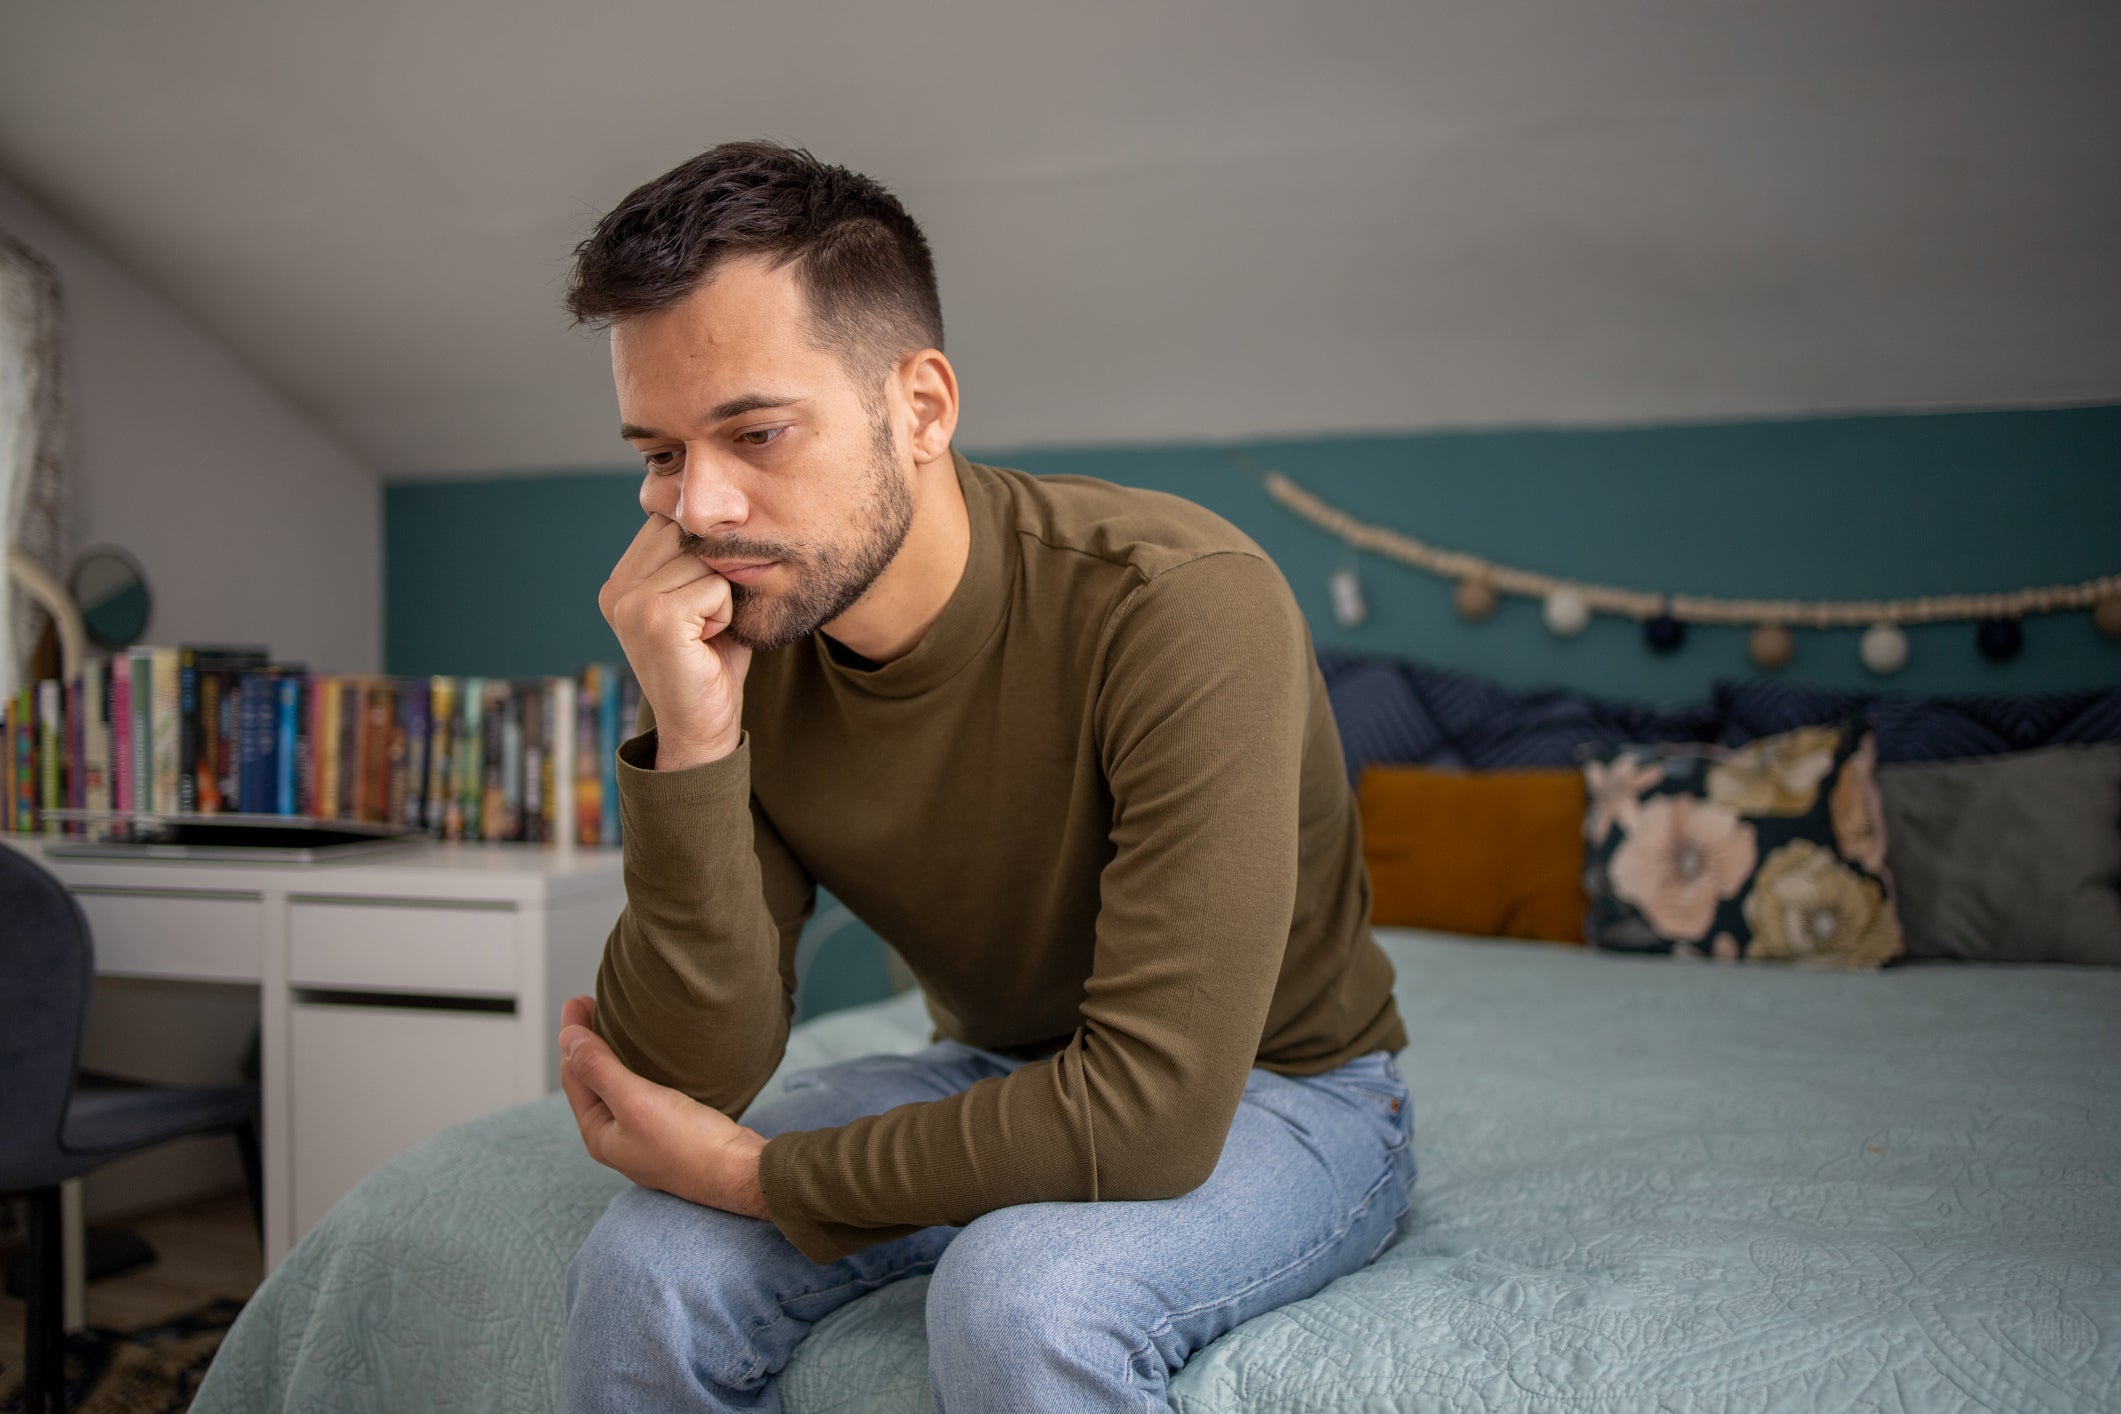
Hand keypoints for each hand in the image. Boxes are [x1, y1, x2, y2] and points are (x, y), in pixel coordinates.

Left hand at [557, 995, 767, 1217]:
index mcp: (599, 1134)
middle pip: (592, 1081)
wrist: (737, 1170)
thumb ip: (599, 1069)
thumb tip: (567, 1039)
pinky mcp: (669, 1130)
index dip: (572, 1036)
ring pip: (617, 1086)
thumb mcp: (635, 1101)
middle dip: (588, 1043)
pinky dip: (637, 1068)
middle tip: (592, 1005)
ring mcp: (643, 1135)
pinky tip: (650, 1057)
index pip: (574, 1075)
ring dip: (612, 1055)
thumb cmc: (687, 1144)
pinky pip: (642, 1092)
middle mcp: (616, 1137)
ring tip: (616, 1024)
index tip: (577, 1001)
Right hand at [597, 512, 750, 766]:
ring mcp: (630, 603)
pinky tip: (707, 642)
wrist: (703, 727)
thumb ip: (699, 558)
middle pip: (688, 536)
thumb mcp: (701, 600)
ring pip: (706, 560)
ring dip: (722, 597)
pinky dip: (726, 613)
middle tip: (705, 623)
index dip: (702, 556)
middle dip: (713, 574)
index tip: (700, 606)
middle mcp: (616, 589)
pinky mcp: (654, 618)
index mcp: (620, 582)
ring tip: (705, 633)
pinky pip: (715, 586)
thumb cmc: (712, 662)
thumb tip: (723, 507)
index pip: (670, 525)